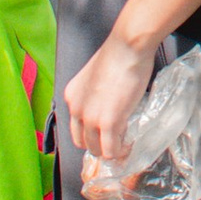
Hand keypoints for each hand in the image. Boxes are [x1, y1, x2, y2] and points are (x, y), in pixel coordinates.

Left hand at [62, 32, 154, 168]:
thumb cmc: (118, 55)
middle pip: (84, 142)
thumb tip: (109, 105)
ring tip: (124, 145)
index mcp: (71, 97)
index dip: (91, 135)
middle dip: (100, 145)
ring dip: (111, 151)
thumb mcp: (96, 77)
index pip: (76, 127)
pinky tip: (128, 146)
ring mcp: (90, 118)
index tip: (105, 135)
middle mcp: (76, 109)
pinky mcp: (108, 122)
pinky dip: (120, 152)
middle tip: (116, 142)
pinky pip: (111, 149)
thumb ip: (96, 94)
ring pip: (97, 149)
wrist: (126, 47)